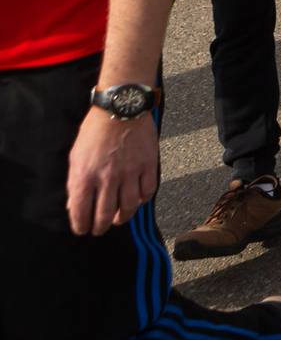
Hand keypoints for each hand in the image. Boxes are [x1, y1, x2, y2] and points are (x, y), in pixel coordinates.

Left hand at [67, 107, 158, 235]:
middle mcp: (107, 177)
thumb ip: (75, 181)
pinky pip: (147, 191)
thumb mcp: (75, 156)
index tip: (82, 230)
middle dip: (100, 227)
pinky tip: (137, 200)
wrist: (120, 109)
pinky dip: (142, 200)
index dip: (80, 225)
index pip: (81, 211)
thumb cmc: (95, 130)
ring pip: (128, 207)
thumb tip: (75, 203)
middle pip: (105, 214)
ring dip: (122, 218)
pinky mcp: (147, 165)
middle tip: (99, 230)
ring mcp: (130, 172)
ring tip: (118, 219)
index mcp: (85, 175)